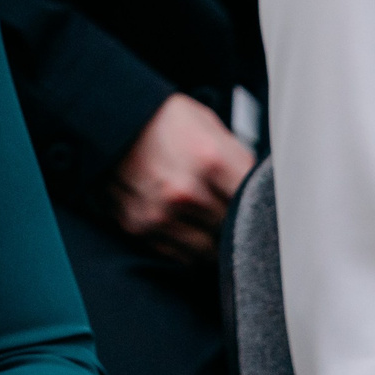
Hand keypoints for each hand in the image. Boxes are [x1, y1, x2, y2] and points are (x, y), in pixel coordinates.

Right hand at [110, 92, 253, 260]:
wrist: (113, 120)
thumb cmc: (165, 120)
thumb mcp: (211, 126)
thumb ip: (239, 160)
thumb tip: (262, 188)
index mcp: (211, 161)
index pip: (255, 205)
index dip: (259, 207)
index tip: (258, 208)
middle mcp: (185, 192)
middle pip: (232, 229)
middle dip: (232, 219)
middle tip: (223, 203)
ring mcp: (160, 214)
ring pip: (208, 250)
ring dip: (210, 238)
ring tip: (202, 213)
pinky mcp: (140, 226)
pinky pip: (179, 254)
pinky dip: (185, 243)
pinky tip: (180, 219)